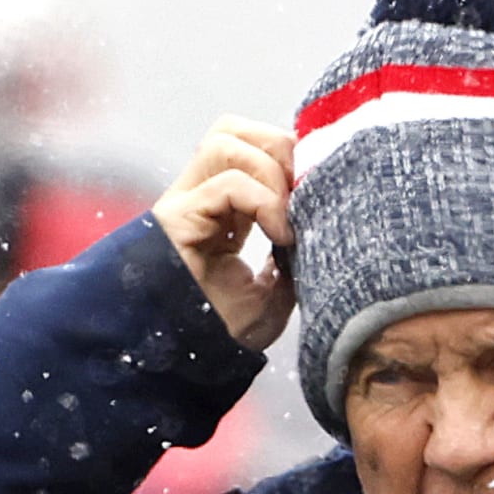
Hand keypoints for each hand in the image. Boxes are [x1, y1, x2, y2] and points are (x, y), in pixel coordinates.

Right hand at [151, 116, 296, 352]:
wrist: (188, 362)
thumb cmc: (224, 333)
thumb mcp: (274, 294)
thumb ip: (292, 259)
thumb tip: (314, 228)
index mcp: (222, 210)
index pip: (250, 148)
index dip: (287, 155)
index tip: (319, 190)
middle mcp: (198, 198)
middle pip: (233, 130)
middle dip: (277, 147)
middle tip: (305, 191)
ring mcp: (183, 206)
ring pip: (224, 142)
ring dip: (270, 171)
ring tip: (290, 216)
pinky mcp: (175, 220)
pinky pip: (225, 184)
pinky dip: (263, 202)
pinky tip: (280, 237)